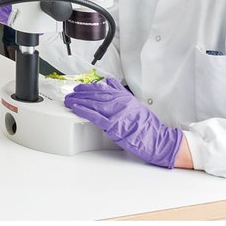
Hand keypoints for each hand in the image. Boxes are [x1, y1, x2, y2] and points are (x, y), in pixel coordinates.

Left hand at [64, 78, 183, 167]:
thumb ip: (123, 98)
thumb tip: (113, 88)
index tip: (80, 87)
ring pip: (93, 103)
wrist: (157, 139)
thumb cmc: (147, 126)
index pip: (104, 88)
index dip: (89, 87)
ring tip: (68, 100)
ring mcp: (117, 113)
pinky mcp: (114, 125)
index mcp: (125, 98)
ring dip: (78, 100)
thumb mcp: (136, 106)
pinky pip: (95, 116)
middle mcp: (120, 102)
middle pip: (96, 94)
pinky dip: (84, 111)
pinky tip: (75, 108)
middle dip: (81, 93)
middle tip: (70, 93)